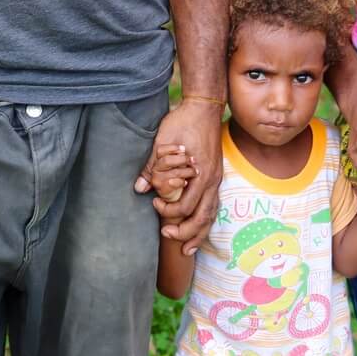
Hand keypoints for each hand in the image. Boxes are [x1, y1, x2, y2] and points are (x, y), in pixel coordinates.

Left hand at [134, 100, 222, 254]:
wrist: (204, 106)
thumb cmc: (182, 122)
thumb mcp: (161, 142)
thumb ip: (152, 167)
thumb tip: (140, 189)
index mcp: (200, 172)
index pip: (185, 205)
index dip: (168, 211)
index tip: (154, 204)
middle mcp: (211, 179)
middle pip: (202, 217)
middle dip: (185, 231)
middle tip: (167, 235)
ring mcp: (216, 178)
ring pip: (211, 214)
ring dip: (199, 232)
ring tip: (187, 248)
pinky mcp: (215, 175)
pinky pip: (214, 204)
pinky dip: (206, 220)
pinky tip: (198, 228)